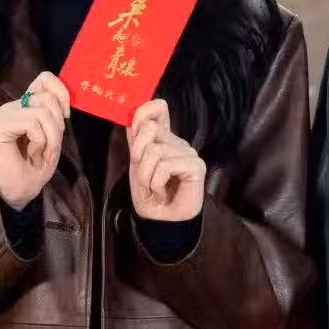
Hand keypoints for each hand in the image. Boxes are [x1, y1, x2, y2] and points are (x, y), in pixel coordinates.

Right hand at [0, 72, 69, 208]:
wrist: (20, 190)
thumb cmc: (36, 166)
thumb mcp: (53, 136)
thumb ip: (56, 115)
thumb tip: (65, 101)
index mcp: (26, 106)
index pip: (44, 79)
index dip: (61, 90)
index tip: (67, 113)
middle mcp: (14, 107)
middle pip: (47, 97)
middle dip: (58, 125)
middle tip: (51, 146)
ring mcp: (5, 115)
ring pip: (41, 111)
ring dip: (51, 136)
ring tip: (43, 152)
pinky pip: (32, 122)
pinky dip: (40, 140)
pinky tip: (33, 152)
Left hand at [128, 99, 204, 221]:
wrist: (160, 219)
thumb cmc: (150, 193)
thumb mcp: (136, 163)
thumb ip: (135, 139)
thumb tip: (132, 114)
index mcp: (163, 138)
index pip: (158, 109)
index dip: (144, 111)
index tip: (135, 128)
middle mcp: (176, 142)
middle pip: (149, 128)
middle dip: (138, 156)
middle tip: (144, 175)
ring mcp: (188, 152)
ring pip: (154, 151)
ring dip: (146, 176)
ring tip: (153, 188)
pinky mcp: (196, 166)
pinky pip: (165, 166)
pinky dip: (157, 183)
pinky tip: (163, 192)